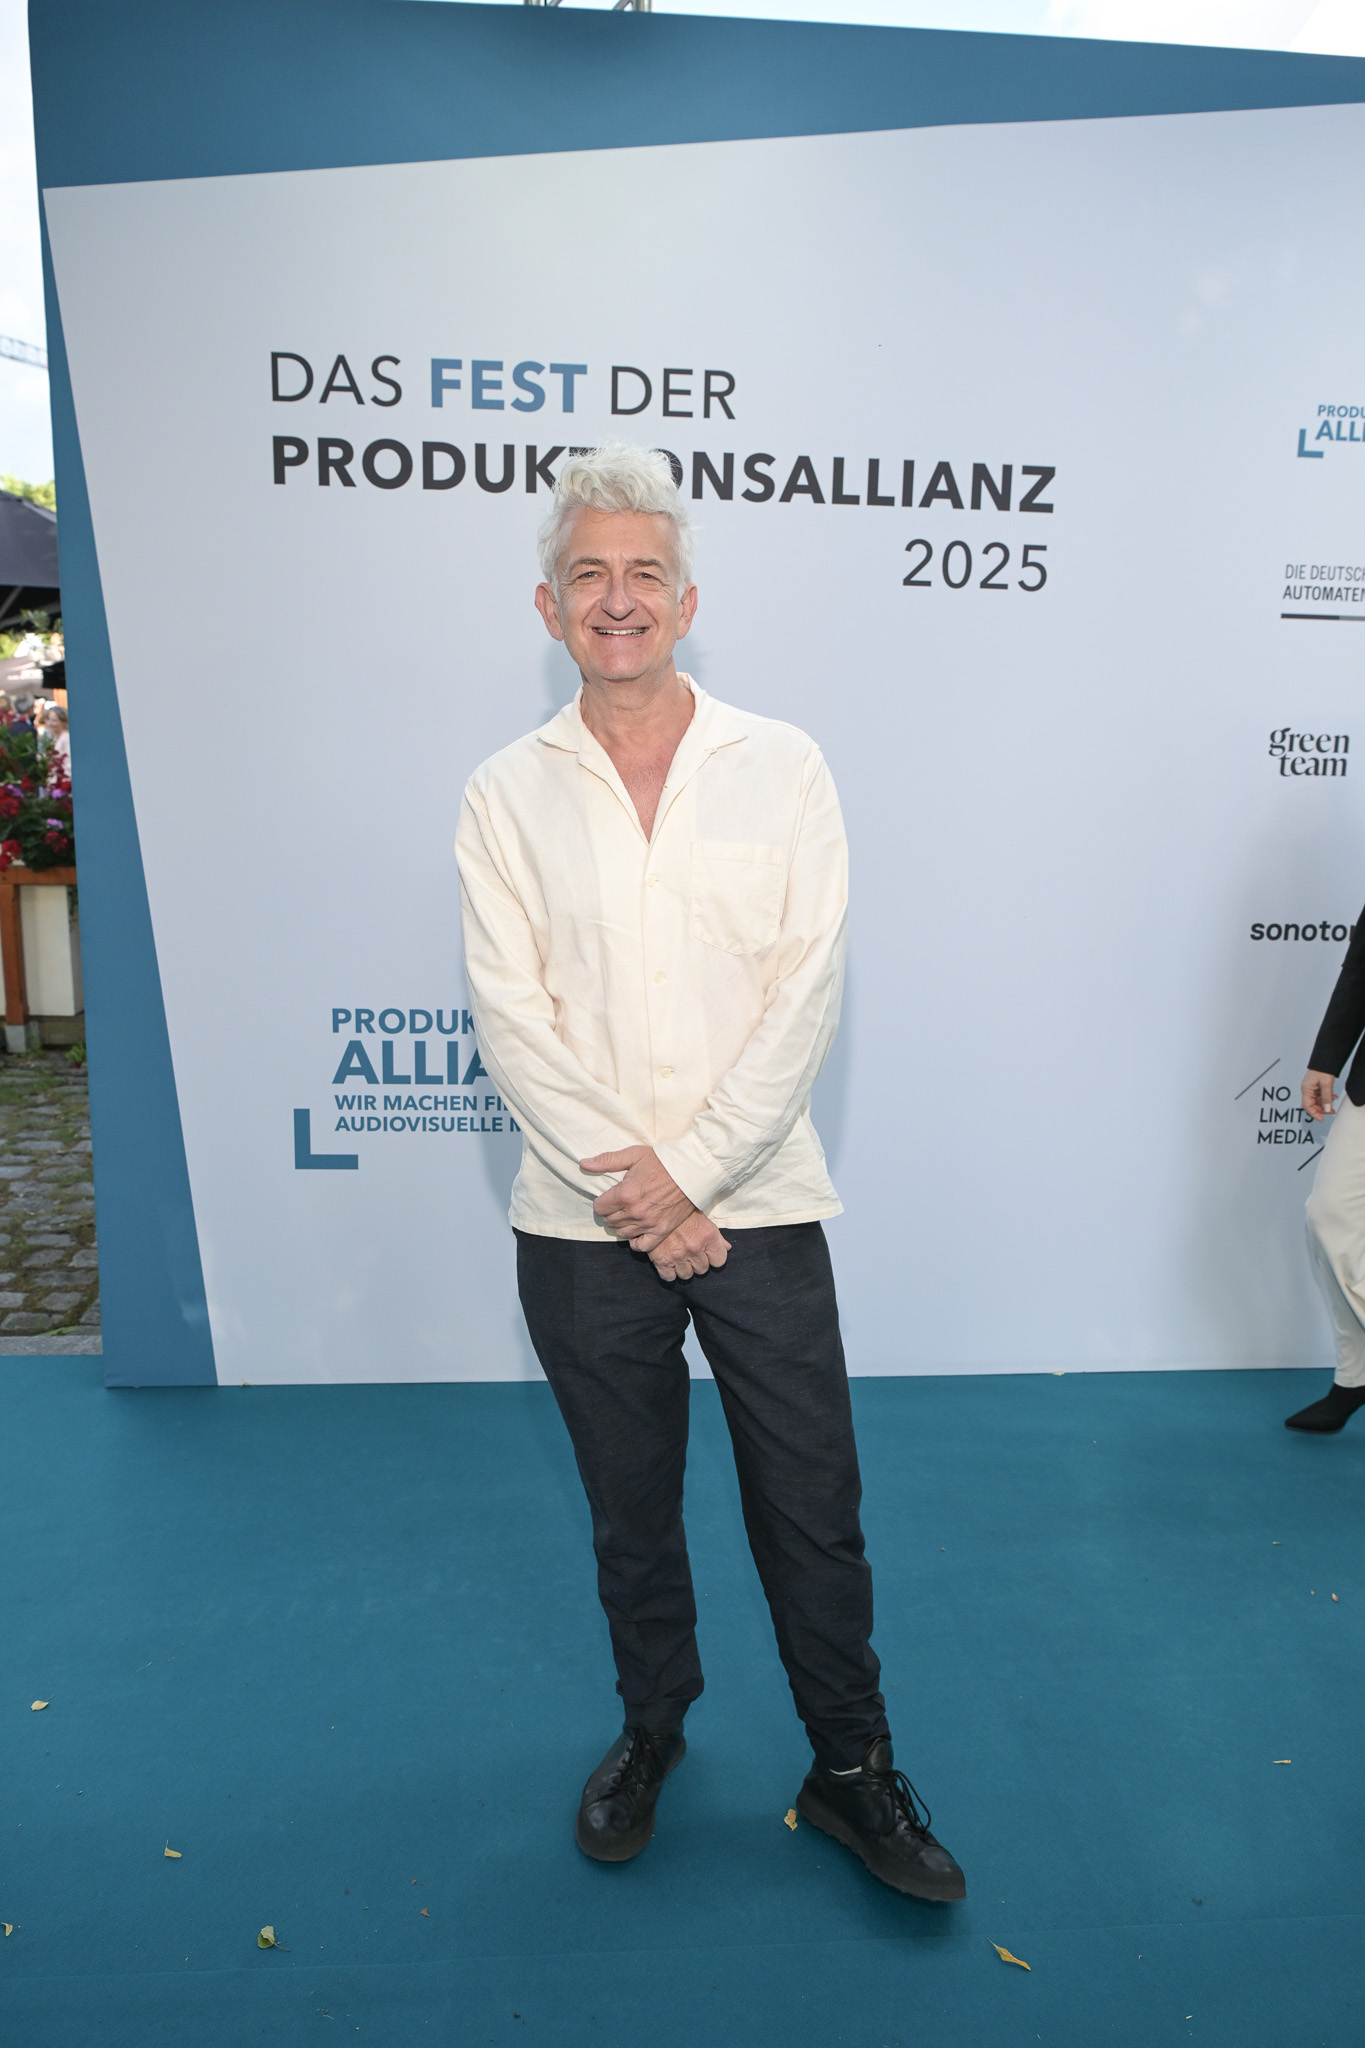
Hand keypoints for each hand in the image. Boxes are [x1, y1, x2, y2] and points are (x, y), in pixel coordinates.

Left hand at [580, 1145, 694, 1251]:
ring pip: (622, 1233)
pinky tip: (636, 1231)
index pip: (599, 1207)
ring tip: (627, 1215)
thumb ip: (607, 1161)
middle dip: (610, 1213)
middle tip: (618, 1205)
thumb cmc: (662, 1160)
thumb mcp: (633, 1155)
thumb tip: (584, 1164)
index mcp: (625, 1194)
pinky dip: (635, 1241)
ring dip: (620, 1225)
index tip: (608, 1197)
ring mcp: (648, 1223)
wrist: (690, 1170)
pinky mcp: (661, 1231)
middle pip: (609, 1221)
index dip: (601, 1202)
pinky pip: (641, 1246)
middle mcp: (634, 1212)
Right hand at [649, 1213, 731, 1282]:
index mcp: (708, 1237)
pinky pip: (669, 1277)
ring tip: (679, 1257)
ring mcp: (678, 1256)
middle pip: (702, 1269)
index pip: (719, 1261)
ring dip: (683, 1268)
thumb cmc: (681, 1211)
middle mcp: (695, 1248)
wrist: (656, 1205)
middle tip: (690, 1252)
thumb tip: (727, 1248)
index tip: (707, 1253)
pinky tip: (668, 1262)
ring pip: (687, 1275)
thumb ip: (717, 1236)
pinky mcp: (661, 1260)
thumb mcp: (703, 1219)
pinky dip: (668, 1272)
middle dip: (697, 1262)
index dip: (713, 1257)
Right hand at [1302, 1070, 1338, 1122]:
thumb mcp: (1326, 1085)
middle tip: (1330, 1112)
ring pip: (1317, 1100)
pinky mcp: (1316, 1085)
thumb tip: (1327, 1109)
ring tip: (1333, 1104)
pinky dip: (1326, 1098)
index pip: (1307, 1106)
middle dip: (1322, 1109)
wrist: (1325, 1060)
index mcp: (1306, 1089)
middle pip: (1312, 1104)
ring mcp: (1311, 1087)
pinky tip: (1332, 1097)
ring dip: (1325, 1103)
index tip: (1321, 1118)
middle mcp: (1307, 1089)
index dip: (1314, 1114)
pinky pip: (1320, 1095)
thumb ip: (1326, 1098)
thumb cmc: (1322, 1069)